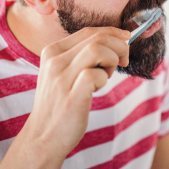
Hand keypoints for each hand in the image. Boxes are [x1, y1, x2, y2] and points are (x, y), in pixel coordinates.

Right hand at [22, 27, 130, 158]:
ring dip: (112, 61)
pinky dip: (104, 79)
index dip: (113, 32)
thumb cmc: (60, 105)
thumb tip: (117, 41)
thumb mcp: (63, 73)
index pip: (89, 31)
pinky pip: (96, 74)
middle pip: (97, 38)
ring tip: (106, 76)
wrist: (42, 138)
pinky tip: (97, 89)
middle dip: (119, 46)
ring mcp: (61, 78)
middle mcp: (54, 61)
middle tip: (123, 61)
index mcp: (52, 51)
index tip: (126, 39)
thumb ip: (81, 56)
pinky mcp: (71, 96)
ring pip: (98, 50)